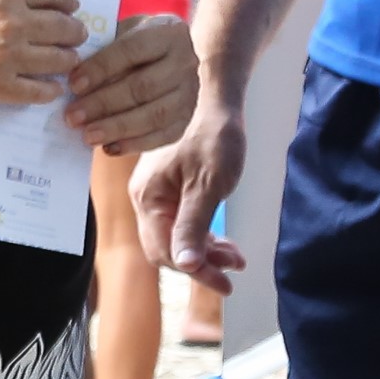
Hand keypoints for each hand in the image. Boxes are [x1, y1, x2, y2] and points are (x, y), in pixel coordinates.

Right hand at [0, 0, 88, 104]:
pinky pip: (38, 91)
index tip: (71, 4)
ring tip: (68, 58)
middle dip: (74, 29)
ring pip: (58, 59)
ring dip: (68, 57)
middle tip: (76, 32)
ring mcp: (9, 57)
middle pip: (63, 26)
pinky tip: (52, 86)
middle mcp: (15, 22)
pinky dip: (50, 88)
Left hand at [65, 11, 194, 154]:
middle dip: (104, 103)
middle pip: (143, 86)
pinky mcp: (187, 118)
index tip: (73, 84)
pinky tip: (109, 147)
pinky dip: (135, 144)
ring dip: (117, 128)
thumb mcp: (120, 33)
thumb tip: (70, 76)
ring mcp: (190, 92)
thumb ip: (101, 48)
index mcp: (168, 31)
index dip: (101, 68)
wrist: (166, 56)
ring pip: (154, 115)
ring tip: (87, 136)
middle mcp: (186, 61)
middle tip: (73, 116)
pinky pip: (163, 136)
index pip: (132, 50)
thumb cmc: (132, 43)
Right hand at [133, 93, 246, 289]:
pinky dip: (201, 232)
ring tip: (235, 257)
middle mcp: (145, 197)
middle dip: (201, 262)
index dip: (195, 271)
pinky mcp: (168, 186)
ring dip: (204, 250)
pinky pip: (179, 220)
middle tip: (235, 269)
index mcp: (148, 197)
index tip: (226, 282)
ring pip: (175, 235)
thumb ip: (193, 226)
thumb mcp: (208, 185)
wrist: (213, 97)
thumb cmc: (214, 136)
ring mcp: (155, 191)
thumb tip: (185, 265)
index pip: (164, 251)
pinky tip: (222, 239)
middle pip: (167, 247)